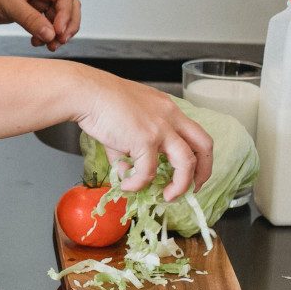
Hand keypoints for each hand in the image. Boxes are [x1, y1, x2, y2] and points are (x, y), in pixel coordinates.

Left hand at [0, 0, 81, 50]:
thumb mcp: (7, 2)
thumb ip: (30, 18)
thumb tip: (52, 34)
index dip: (66, 15)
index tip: (59, 32)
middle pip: (67, 7)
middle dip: (66, 26)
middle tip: (58, 42)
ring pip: (58, 18)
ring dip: (56, 33)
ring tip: (48, 46)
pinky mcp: (28, 11)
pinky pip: (45, 24)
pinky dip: (45, 35)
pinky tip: (36, 42)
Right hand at [73, 67, 213, 201]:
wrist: (86, 93)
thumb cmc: (100, 101)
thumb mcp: (126, 120)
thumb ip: (130, 148)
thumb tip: (127, 172)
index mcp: (167, 108)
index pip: (195, 132)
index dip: (198, 155)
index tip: (192, 171)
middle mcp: (170, 117)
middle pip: (204, 146)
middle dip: (203, 171)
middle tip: (194, 187)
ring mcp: (160, 129)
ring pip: (186, 163)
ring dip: (180, 185)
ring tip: (169, 196)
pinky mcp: (145, 140)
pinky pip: (147, 172)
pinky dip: (138, 184)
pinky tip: (127, 185)